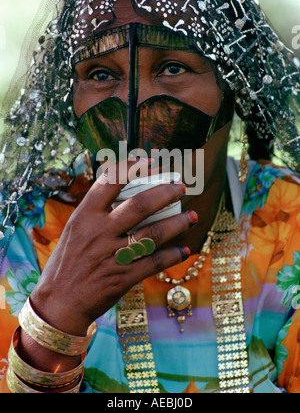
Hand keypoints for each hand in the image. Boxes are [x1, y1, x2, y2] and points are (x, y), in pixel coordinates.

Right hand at [30, 160, 196, 335]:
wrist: (59, 302)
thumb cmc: (68, 261)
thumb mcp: (74, 229)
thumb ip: (96, 211)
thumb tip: (122, 189)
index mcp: (84, 216)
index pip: (110, 181)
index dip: (133, 167)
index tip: (151, 161)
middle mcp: (99, 232)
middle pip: (140, 205)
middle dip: (166, 192)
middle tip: (180, 187)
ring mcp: (112, 255)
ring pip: (153, 234)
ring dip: (177, 223)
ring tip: (192, 216)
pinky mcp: (123, 277)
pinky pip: (155, 263)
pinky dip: (173, 255)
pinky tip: (184, 249)